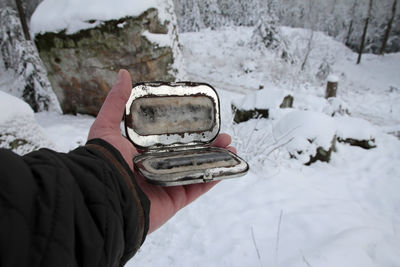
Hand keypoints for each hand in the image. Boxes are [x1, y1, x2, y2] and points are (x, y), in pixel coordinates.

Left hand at [88, 69, 236, 232]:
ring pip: (196, 169)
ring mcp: (167, 184)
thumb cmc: (104, 162)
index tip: (202, 121)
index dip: (186, 130)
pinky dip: (214, 177)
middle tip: (221, 135)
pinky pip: (198, 187)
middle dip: (206, 144)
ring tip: (230, 147)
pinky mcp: (175, 200)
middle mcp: (156, 168)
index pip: (168, 139)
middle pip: (186, 154)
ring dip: (215, 158)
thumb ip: (116, 102)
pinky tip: (228, 165)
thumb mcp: (106, 127)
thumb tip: (124, 73)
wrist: (105, 197)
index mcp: (142, 152)